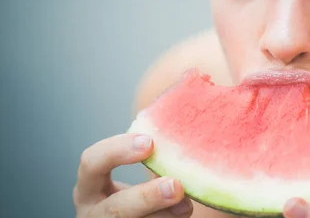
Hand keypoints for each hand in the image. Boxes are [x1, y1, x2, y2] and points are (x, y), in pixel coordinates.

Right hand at [73, 134, 192, 217]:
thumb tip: (175, 133)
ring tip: (186, 205)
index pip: (91, 163)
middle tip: (175, 186)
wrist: (141, 214)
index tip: (149, 142)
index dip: (117, 151)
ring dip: (164, 215)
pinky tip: (183, 211)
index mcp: (90, 186)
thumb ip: (149, 158)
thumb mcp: (134, 176)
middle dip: (147, 197)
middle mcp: (93, 211)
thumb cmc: (140, 191)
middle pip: (116, 208)